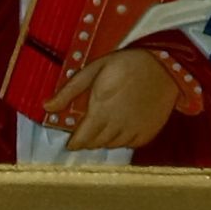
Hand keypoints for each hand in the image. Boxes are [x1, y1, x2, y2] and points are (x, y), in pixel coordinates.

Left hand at [44, 49, 179, 150]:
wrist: (164, 66)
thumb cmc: (126, 63)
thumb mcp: (94, 69)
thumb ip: (70, 90)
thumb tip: (46, 106)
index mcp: (100, 111)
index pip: (81, 140)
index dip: (74, 142)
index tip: (71, 140)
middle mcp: (116, 126)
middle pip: (95, 144)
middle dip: (87, 139)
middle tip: (88, 126)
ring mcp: (133, 132)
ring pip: (111, 145)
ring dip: (103, 139)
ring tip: (104, 122)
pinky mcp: (146, 134)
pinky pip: (128, 144)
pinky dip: (121, 139)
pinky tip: (121, 124)